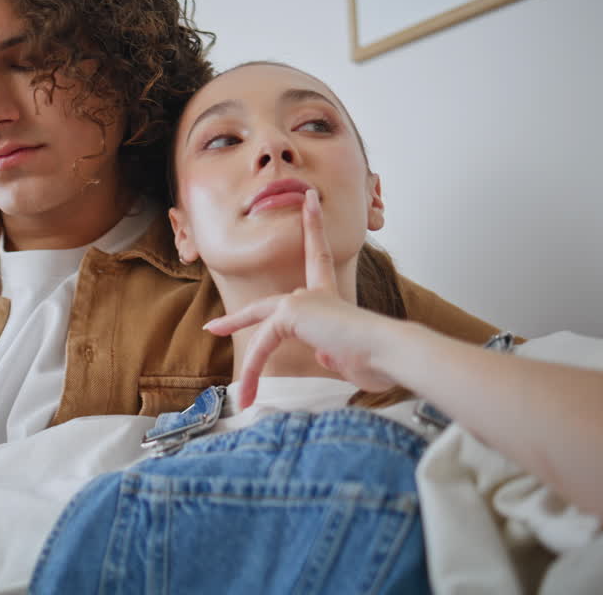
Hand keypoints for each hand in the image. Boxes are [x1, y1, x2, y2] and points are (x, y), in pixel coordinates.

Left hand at [204, 189, 402, 407]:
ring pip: (262, 335)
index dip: (313, 231)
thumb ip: (333, 354)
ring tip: (243, 398)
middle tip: (214, 326)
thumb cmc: (379, 358)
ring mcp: (302, 301)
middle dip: (240, 317)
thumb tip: (323, 353)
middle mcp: (316, 295)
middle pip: (270, 305)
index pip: (320, 261)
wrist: (388, 350)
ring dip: (252, 372)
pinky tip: (254, 394)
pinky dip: (256, 372)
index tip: (309, 203)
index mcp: (333, 301)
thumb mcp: (351, 359)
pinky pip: (263, 345)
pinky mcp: (292, 312)